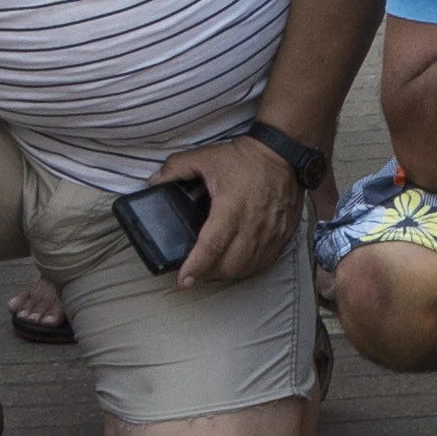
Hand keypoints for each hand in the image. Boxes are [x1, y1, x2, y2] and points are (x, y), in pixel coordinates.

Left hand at [154, 134, 302, 287]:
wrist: (282, 154)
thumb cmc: (244, 158)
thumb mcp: (205, 157)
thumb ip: (176, 168)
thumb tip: (154, 182)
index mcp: (230, 208)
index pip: (211, 246)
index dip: (195, 267)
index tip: (183, 280)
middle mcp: (252, 225)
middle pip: (228, 265)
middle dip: (208, 274)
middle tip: (195, 271)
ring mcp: (269, 233)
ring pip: (246, 268)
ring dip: (227, 273)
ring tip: (214, 268)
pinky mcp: (282, 236)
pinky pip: (264, 263)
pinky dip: (248, 268)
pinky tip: (237, 263)